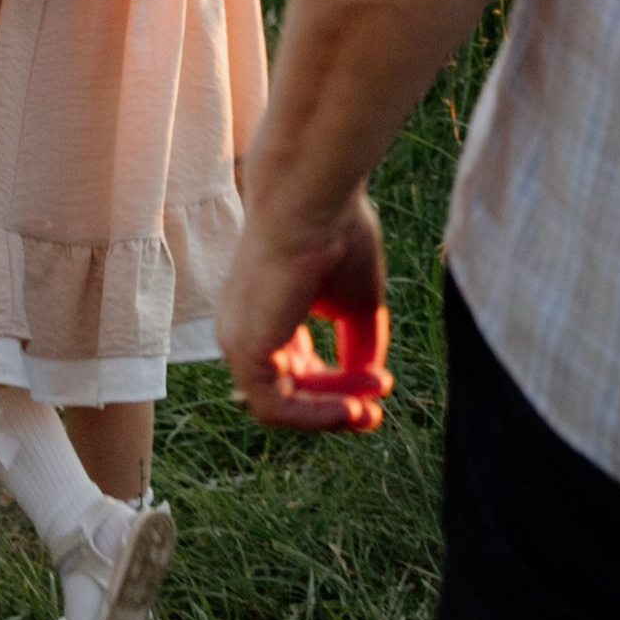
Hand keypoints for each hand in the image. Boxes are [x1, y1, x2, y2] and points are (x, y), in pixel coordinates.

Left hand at [217, 192, 393, 433]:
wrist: (313, 203)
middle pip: (291, 391)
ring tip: (366, 410)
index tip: (380, 386)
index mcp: (268, 313)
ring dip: (329, 414)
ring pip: (281, 405)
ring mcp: (239, 339)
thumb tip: (369, 383)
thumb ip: (358, 344)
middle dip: (337, 403)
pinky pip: (273, 407)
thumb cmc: (335, 236)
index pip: (297, 370)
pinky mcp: (242, 348)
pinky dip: (313, 415)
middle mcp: (245, 328)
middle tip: (375, 409)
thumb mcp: (355, 302)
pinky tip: (349, 407)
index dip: (338, 387)